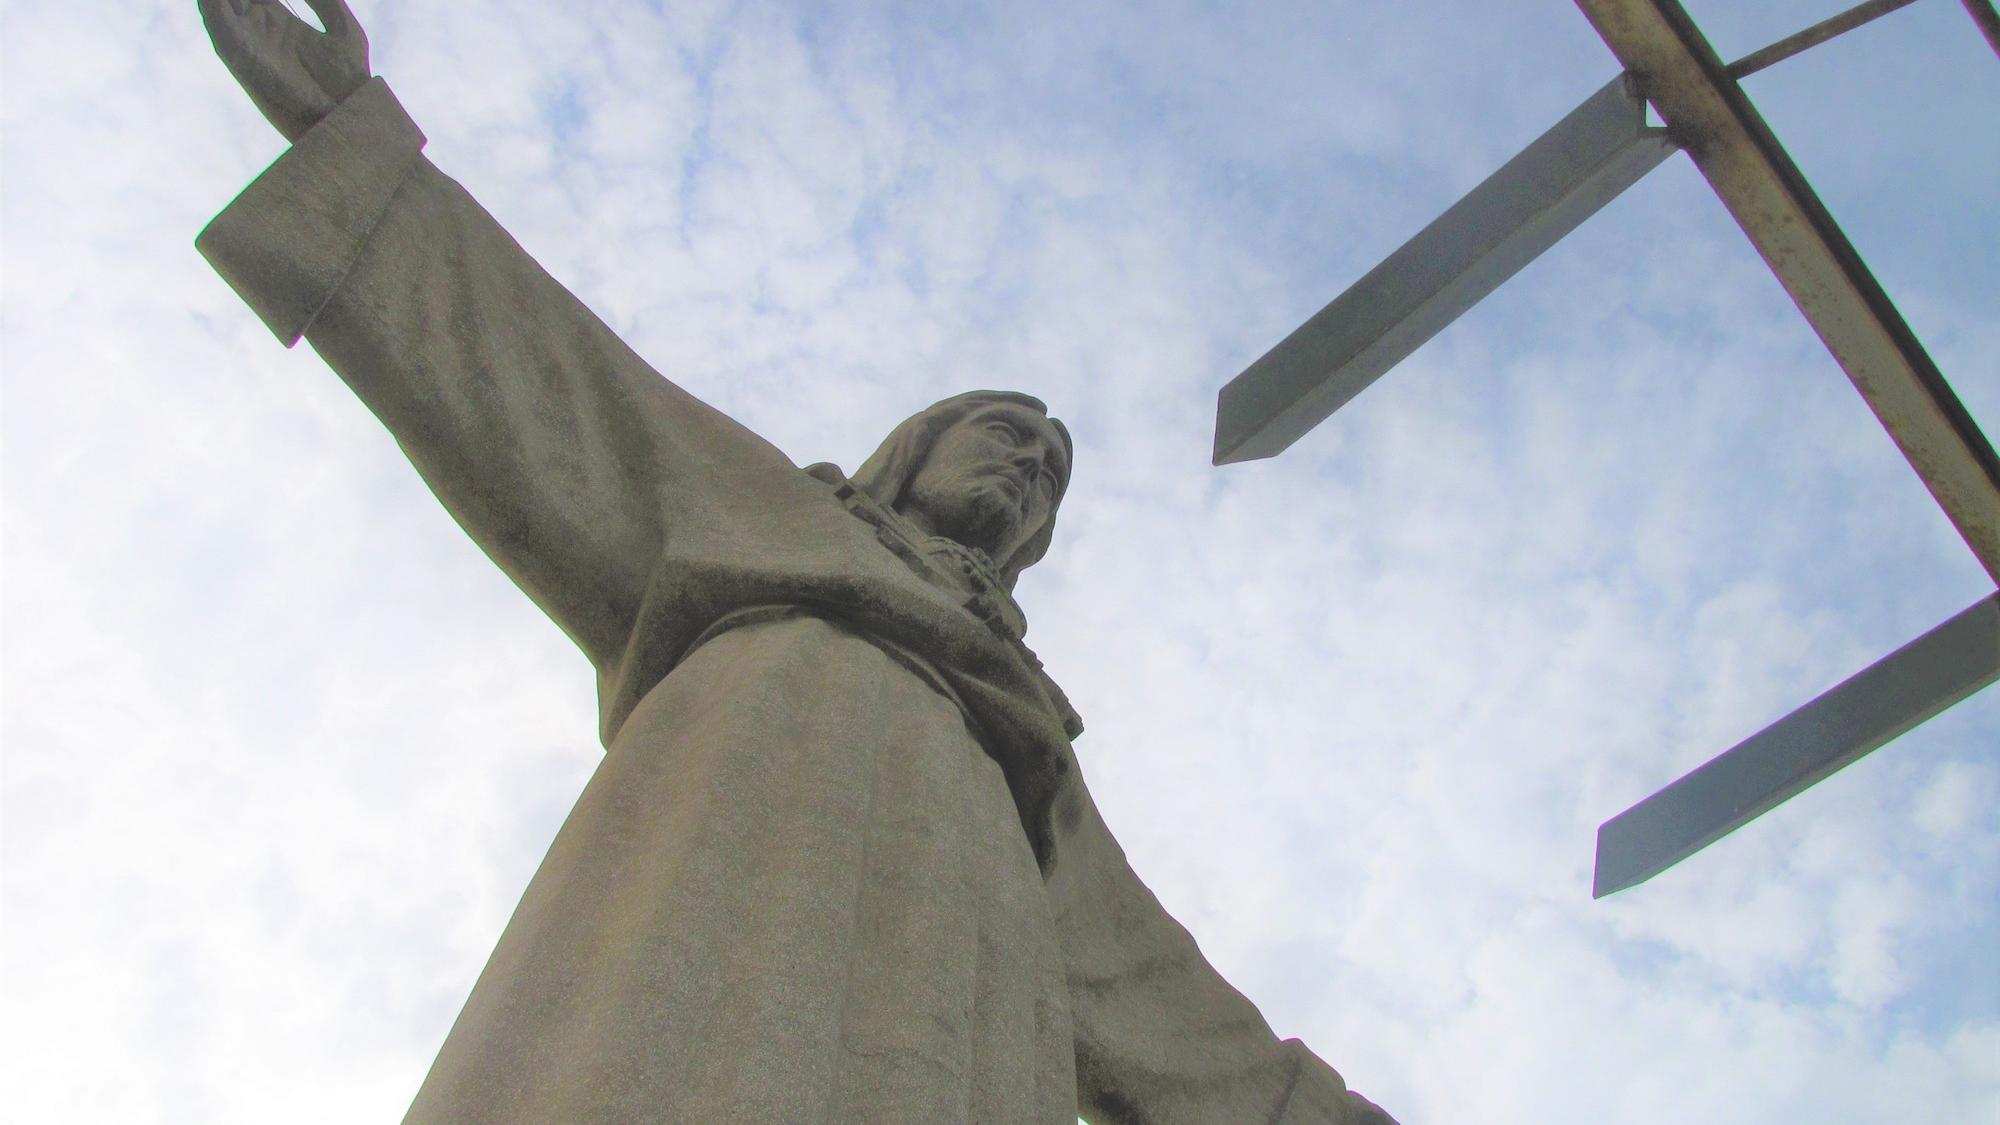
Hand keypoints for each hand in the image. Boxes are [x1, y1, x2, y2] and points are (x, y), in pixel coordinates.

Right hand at [198, 0, 370, 141]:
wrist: (348, 115)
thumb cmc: (350, 80)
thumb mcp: (344, 30)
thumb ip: (325, 1)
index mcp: (278, 21)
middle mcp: (257, 29)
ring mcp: (247, 42)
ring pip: (218, 3)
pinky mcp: (241, 56)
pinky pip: (217, 22)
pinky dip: (211, 3)